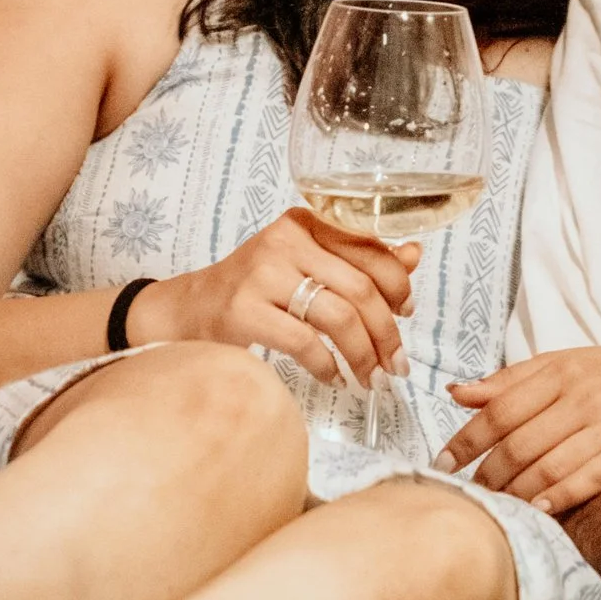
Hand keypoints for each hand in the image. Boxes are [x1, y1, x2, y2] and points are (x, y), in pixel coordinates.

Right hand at [133, 209, 417, 388]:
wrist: (187, 309)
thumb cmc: (255, 290)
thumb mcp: (307, 265)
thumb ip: (358, 260)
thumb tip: (413, 256)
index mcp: (305, 221)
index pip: (371, 248)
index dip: (399, 284)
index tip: (406, 313)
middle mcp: (285, 240)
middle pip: (360, 287)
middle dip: (386, 332)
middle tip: (395, 364)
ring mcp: (262, 274)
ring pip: (339, 316)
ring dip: (363, 355)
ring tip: (369, 377)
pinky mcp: (244, 310)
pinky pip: (305, 341)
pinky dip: (327, 365)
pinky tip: (333, 377)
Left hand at [439, 348, 600, 514]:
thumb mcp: (567, 365)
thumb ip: (512, 381)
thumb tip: (457, 392)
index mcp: (561, 370)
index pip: (500, 408)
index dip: (467, 439)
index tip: (442, 463)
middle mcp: (584, 395)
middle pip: (521, 441)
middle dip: (488, 474)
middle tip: (469, 495)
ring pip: (551, 463)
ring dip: (517, 491)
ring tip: (496, 508)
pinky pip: (591, 478)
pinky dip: (561, 497)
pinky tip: (539, 510)